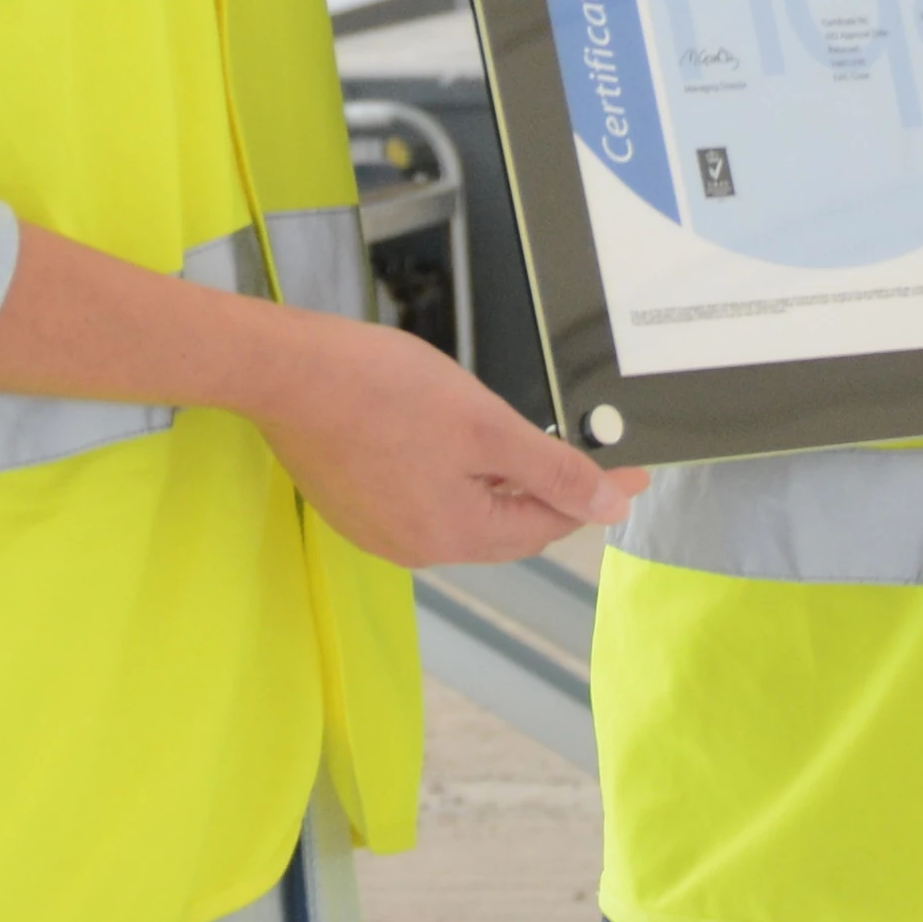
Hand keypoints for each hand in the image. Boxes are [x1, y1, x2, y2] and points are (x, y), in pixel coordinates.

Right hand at [248, 304, 645, 568]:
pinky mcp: (356, 506)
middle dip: (550, 492)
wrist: (288, 373)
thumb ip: (553, 469)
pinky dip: (458, 480)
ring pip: (468, 514)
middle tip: (590, 453)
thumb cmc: (383, 390)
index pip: (549, 523)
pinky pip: (428, 502)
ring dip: (503, 485)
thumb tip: (611, 507)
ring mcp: (381, 530)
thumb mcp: (485, 424)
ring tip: (526, 443)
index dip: (595, 493)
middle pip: (509, 526)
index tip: (634, 469)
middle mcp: (419, 548)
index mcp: (456, 535)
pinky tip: (459, 444)